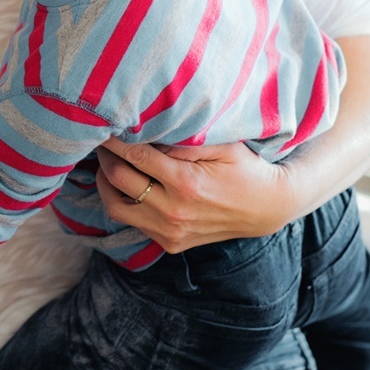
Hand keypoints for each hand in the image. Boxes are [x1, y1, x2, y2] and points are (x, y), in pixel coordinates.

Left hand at [94, 139, 297, 251]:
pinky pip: (133, 223)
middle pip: (118, 180)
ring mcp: (169, 231)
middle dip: (105, 157)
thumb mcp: (222, 145)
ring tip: (109, 164)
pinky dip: (124, 202)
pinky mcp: (170, 244)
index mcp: (186, 183)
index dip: (114, 140)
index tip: (104, 125)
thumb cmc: (245, 169)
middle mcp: (173, 211)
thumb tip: (146, 132)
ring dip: (106, 183)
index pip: (134, 156)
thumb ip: (183, 140)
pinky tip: (128, 185)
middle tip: (102, 141)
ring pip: (116, 207)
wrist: (266, 208)